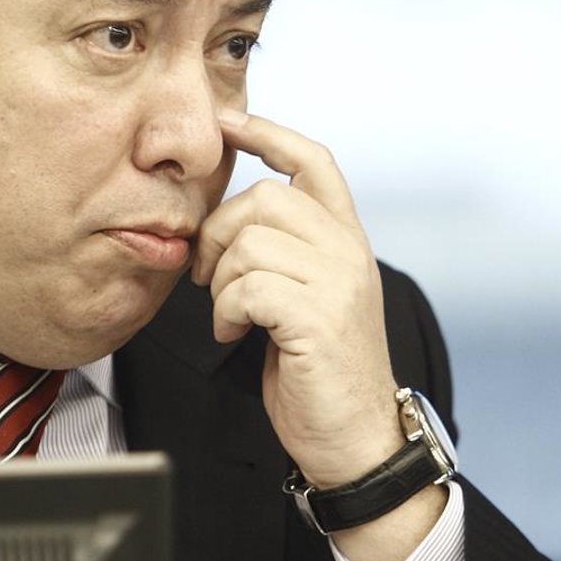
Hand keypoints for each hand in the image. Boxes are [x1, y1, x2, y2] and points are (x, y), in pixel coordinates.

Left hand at [191, 111, 402, 491]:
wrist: (354, 438)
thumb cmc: (319, 370)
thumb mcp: (310, 294)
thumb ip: (289, 250)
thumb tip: (235, 216)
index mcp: (346, 239)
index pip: (315, 161)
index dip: (269, 133)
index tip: (228, 122)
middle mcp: (348, 252)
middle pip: (265, 197)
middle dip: (219, 232)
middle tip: (206, 274)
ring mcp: (337, 284)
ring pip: (250, 242)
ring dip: (220, 282)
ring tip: (228, 314)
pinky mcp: (317, 319)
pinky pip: (248, 287)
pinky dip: (226, 311)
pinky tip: (233, 333)